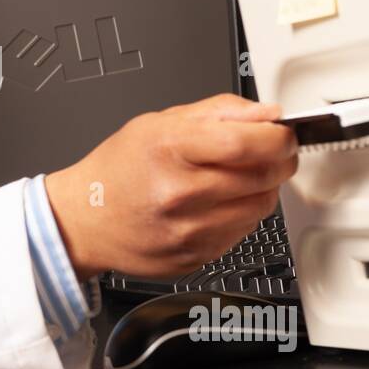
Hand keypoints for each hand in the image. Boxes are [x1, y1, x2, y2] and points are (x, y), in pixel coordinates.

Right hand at [44, 94, 297, 279]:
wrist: (84, 221)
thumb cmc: (118, 170)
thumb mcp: (158, 122)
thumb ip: (217, 112)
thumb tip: (266, 113)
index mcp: (169, 149)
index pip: (246, 142)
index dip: (278, 137)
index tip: (283, 133)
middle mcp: (178, 192)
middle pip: (262, 176)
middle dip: (280, 160)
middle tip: (273, 152)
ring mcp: (188, 230)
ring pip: (260, 207)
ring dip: (264, 189)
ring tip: (240, 178)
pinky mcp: (196, 256)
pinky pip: (243, 232)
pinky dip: (243, 215)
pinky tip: (220, 204)